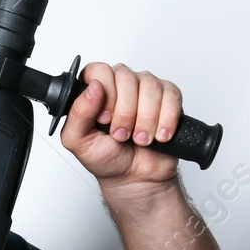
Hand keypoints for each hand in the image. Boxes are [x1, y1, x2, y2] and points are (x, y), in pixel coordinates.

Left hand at [61, 62, 182, 188]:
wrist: (135, 178)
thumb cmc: (105, 158)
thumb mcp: (79, 141)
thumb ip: (77, 114)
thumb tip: (92, 88)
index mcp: (96, 90)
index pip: (99, 71)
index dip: (104, 93)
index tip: (104, 119)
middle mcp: (121, 84)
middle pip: (126, 77)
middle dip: (124, 112)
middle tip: (120, 135)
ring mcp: (146, 88)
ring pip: (150, 87)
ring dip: (145, 119)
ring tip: (139, 139)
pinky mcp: (169, 98)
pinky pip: (171, 96)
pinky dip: (166, 119)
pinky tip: (159, 136)